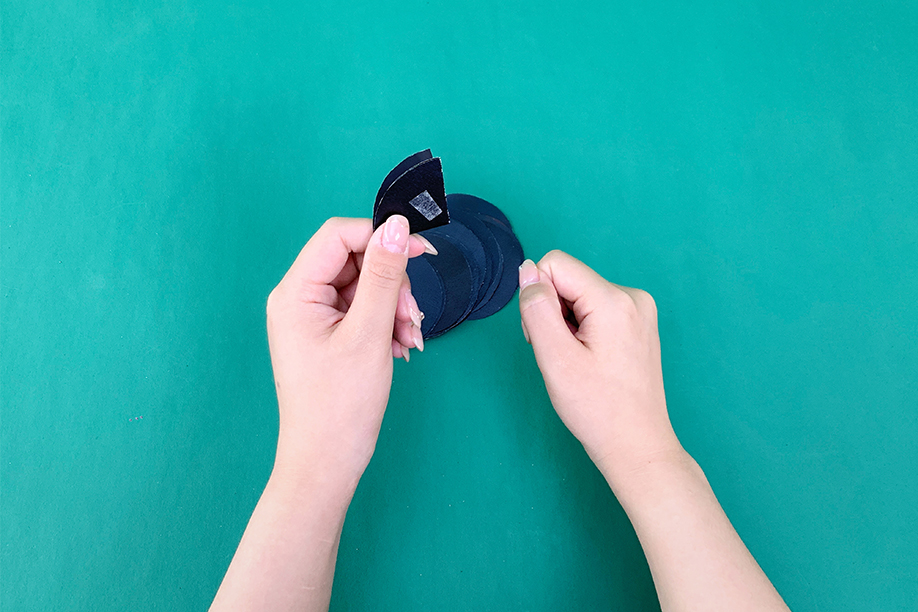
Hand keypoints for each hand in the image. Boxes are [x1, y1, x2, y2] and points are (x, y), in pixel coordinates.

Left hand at [266, 215, 430, 487]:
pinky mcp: (328, 333)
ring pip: (365, 286)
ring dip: (396, 307)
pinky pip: (364, 309)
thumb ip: (383, 275)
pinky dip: (388, 322)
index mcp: (295, 293)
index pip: (339, 236)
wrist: (327, 461)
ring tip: (409, 341)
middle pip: (356, 260)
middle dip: (393, 284)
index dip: (381, 236)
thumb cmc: (340, 405)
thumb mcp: (369, 333)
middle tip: (413, 319)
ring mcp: (314, 317)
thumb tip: (396, 225)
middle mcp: (299, 298)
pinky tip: (401, 347)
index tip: (422, 252)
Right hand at [517, 250, 681, 481]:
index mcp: (614, 300)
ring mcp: (640, 310)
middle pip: (569, 279)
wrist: (636, 445)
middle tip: (561, 355)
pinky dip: (584, 329)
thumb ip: (537, 308)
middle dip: (553, 312)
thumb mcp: (555, 357)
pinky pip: (596, 308)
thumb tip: (527, 270)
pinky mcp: (639, 323)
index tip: (547, 337)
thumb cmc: (597, 409)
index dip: (538, 296)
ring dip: (567, 323)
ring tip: (577, 361)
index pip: (555, 264)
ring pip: (580, 295)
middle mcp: (633, 297)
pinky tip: (590, 360)